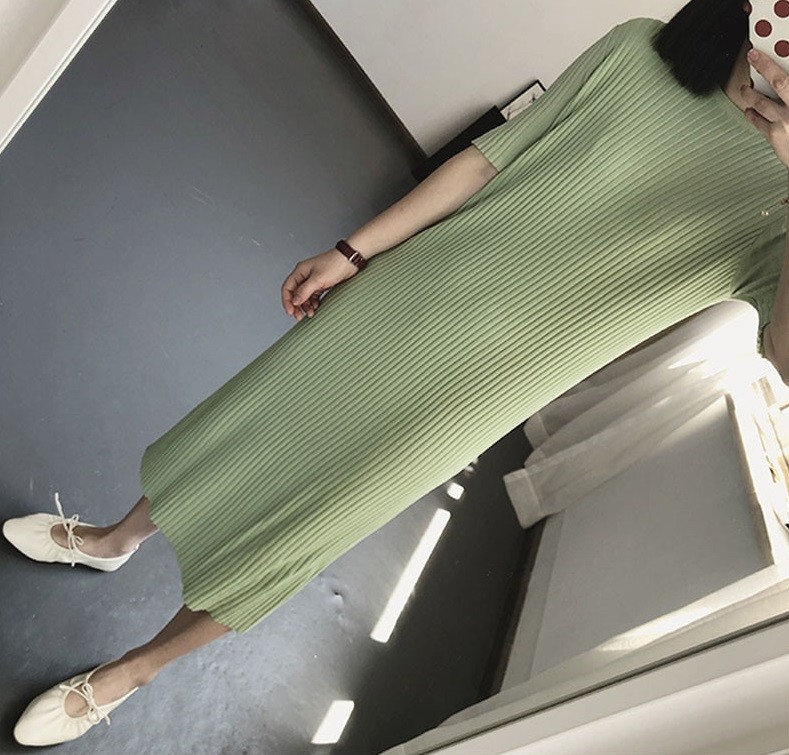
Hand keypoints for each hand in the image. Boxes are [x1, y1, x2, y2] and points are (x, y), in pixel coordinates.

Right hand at [281, 247, 359, 320]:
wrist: (350, 261)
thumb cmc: (335, 264)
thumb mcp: (318, 279)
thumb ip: (304, 291)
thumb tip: (294, 301)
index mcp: (300, 271)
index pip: (287, 288)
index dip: (287, 301)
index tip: (291, 312)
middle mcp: (304, 276)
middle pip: (294, 294)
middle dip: (296, 306)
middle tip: (298, 316)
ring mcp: (313, 280)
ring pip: (304, 296)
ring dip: (305, 306)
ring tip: (310, 314)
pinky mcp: (321, 284)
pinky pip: (313, 296)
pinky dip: (313, 303)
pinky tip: (316, 307)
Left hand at [742, 49, 788, 168]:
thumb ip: (787, 92)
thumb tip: (782, 84)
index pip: (785, 78)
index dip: (769, 64)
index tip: (758, 53)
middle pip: (779, 82)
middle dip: (764, 67)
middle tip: (752, 58)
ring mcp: (784, 122)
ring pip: (762, 103)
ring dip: (751, 93)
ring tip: (745, 89)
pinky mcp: (774, 136)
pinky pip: (758, 122)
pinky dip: (752, 114)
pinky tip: (749, 110)